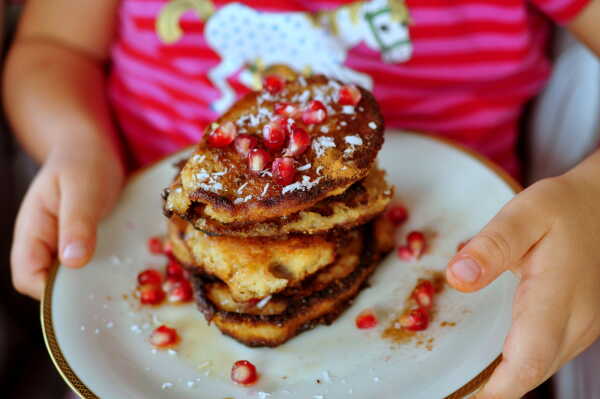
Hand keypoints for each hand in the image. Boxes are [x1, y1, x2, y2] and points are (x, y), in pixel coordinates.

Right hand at [11, 149, 123, 298]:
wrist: (92, 149)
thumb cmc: (83, 162)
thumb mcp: (82, 188)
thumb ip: (77, 223)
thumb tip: (72, 261)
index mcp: (32, 231)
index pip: (26, 276)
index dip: (49, 292)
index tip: (84, 293)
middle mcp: (44, 243)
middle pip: (48, 285)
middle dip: (75, 293)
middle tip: (110, 289)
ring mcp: (62, 245)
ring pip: (70, 278)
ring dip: (92, 283)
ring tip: (120, 280)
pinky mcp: (82, 244)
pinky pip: (87, 266)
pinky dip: (103, 270)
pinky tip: (123, 267)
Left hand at [446, 171, 599, 397]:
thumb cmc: (561, 209)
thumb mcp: (525, 213)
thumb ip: (492, 245)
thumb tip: (458, 278)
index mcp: (557, 297)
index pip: (527, 361)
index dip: (493, 389)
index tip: (458, 395)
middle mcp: (575, 323)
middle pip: (531, 374)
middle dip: (489, 390)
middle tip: (446, 388)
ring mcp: (581, 329)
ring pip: (539, 370)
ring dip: (502, 380)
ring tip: (459, 380)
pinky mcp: (577, 328)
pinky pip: (544, 358)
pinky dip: (516, 365)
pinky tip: (489, 360)